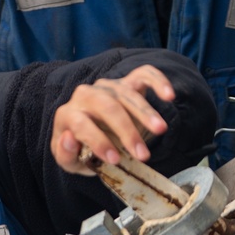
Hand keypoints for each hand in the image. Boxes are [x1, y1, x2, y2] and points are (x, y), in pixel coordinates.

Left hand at [52, 65, 175, 174]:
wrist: (89, 136)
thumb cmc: (80, 150)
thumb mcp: (69, 161)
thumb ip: (64, 154)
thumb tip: (69, 137)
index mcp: (67, 114)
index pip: (82, 124)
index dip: (98, 142)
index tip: (116, 160)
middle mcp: (86, 95)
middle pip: (107, 106)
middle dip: (126, 131)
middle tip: (143, 154)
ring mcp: (107, 86)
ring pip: (127, 94)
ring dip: (146, 112)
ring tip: (161, 130)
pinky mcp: (126, 81)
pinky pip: (144, 74)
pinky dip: (158, 81)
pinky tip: (169, 95)